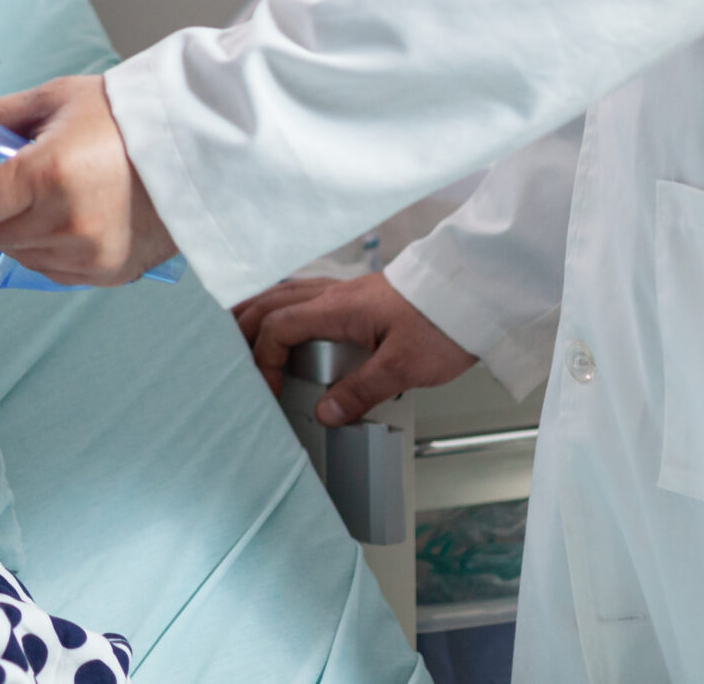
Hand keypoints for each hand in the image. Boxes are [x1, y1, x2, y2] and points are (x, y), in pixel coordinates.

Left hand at [0, 74, 177, 286]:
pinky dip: (39, 250)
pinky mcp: (107, 274)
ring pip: (16, 256)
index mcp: (46, 174)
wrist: (199, 148)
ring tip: (26, 203)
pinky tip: (52, 223)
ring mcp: (87, 254)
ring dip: (6, 235)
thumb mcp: (57, 100)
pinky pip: (50, 271)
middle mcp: (65, 222)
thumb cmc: (131, 117)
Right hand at [234, 271, 475, 423]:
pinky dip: (283, 304)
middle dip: (243, 326)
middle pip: (270, 302)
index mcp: (337, 308)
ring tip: (240, 329)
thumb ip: (361, 390)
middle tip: (228, 352)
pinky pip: (305, 292)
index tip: (269, 389)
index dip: (263, 358)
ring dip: (258, 310)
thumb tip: (326, 413)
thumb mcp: (403, 365)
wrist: (475, 290)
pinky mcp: (359, 293)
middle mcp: (334, 293)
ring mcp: (345, 290)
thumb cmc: (444, 321)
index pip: (278, 327)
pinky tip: (287, 317)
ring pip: (285, 293)